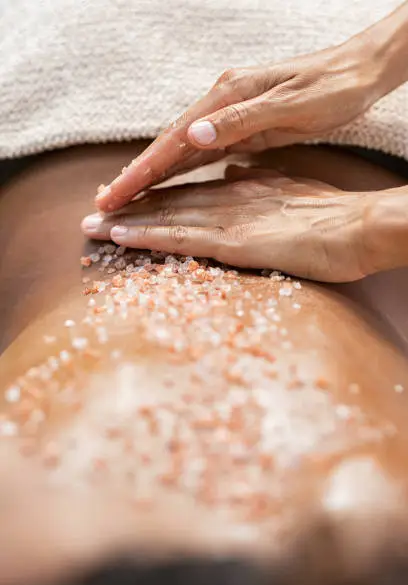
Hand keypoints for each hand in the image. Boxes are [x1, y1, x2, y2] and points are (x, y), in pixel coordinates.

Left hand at [83, 166, 380, 282]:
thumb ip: (259, 184)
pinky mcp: (234, 242)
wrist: (358, 228)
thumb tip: (235, 174)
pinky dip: (149, 236)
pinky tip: (122, 237)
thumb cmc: (331, 217)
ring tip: (92, 225)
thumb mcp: (290, 192)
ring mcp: (229, 218)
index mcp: (243, 187)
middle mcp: (228, 197)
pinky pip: (182, 238)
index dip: (156, 197)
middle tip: (94, 211)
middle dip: (130, 207)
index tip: (128, 202)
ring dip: (127, 221)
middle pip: (170, 201)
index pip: (190, 191)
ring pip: (167, 217)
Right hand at [95, 36, 379, 212]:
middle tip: (105, 203)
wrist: (356, 73)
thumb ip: (240, 121)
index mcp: (226, 97)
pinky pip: (202, 154)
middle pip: (168, 145)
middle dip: (136, 177)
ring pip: (180, 151)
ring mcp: (229, 116)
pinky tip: (167, 185)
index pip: (173, 140)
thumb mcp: (288, 105)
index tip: (115, 194)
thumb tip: (193, 135)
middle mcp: (220, 105)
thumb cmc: (328, 88)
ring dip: (152, 176)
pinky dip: (179, 172)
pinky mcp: (241, 127)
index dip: (142, 171)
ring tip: (126, 198)